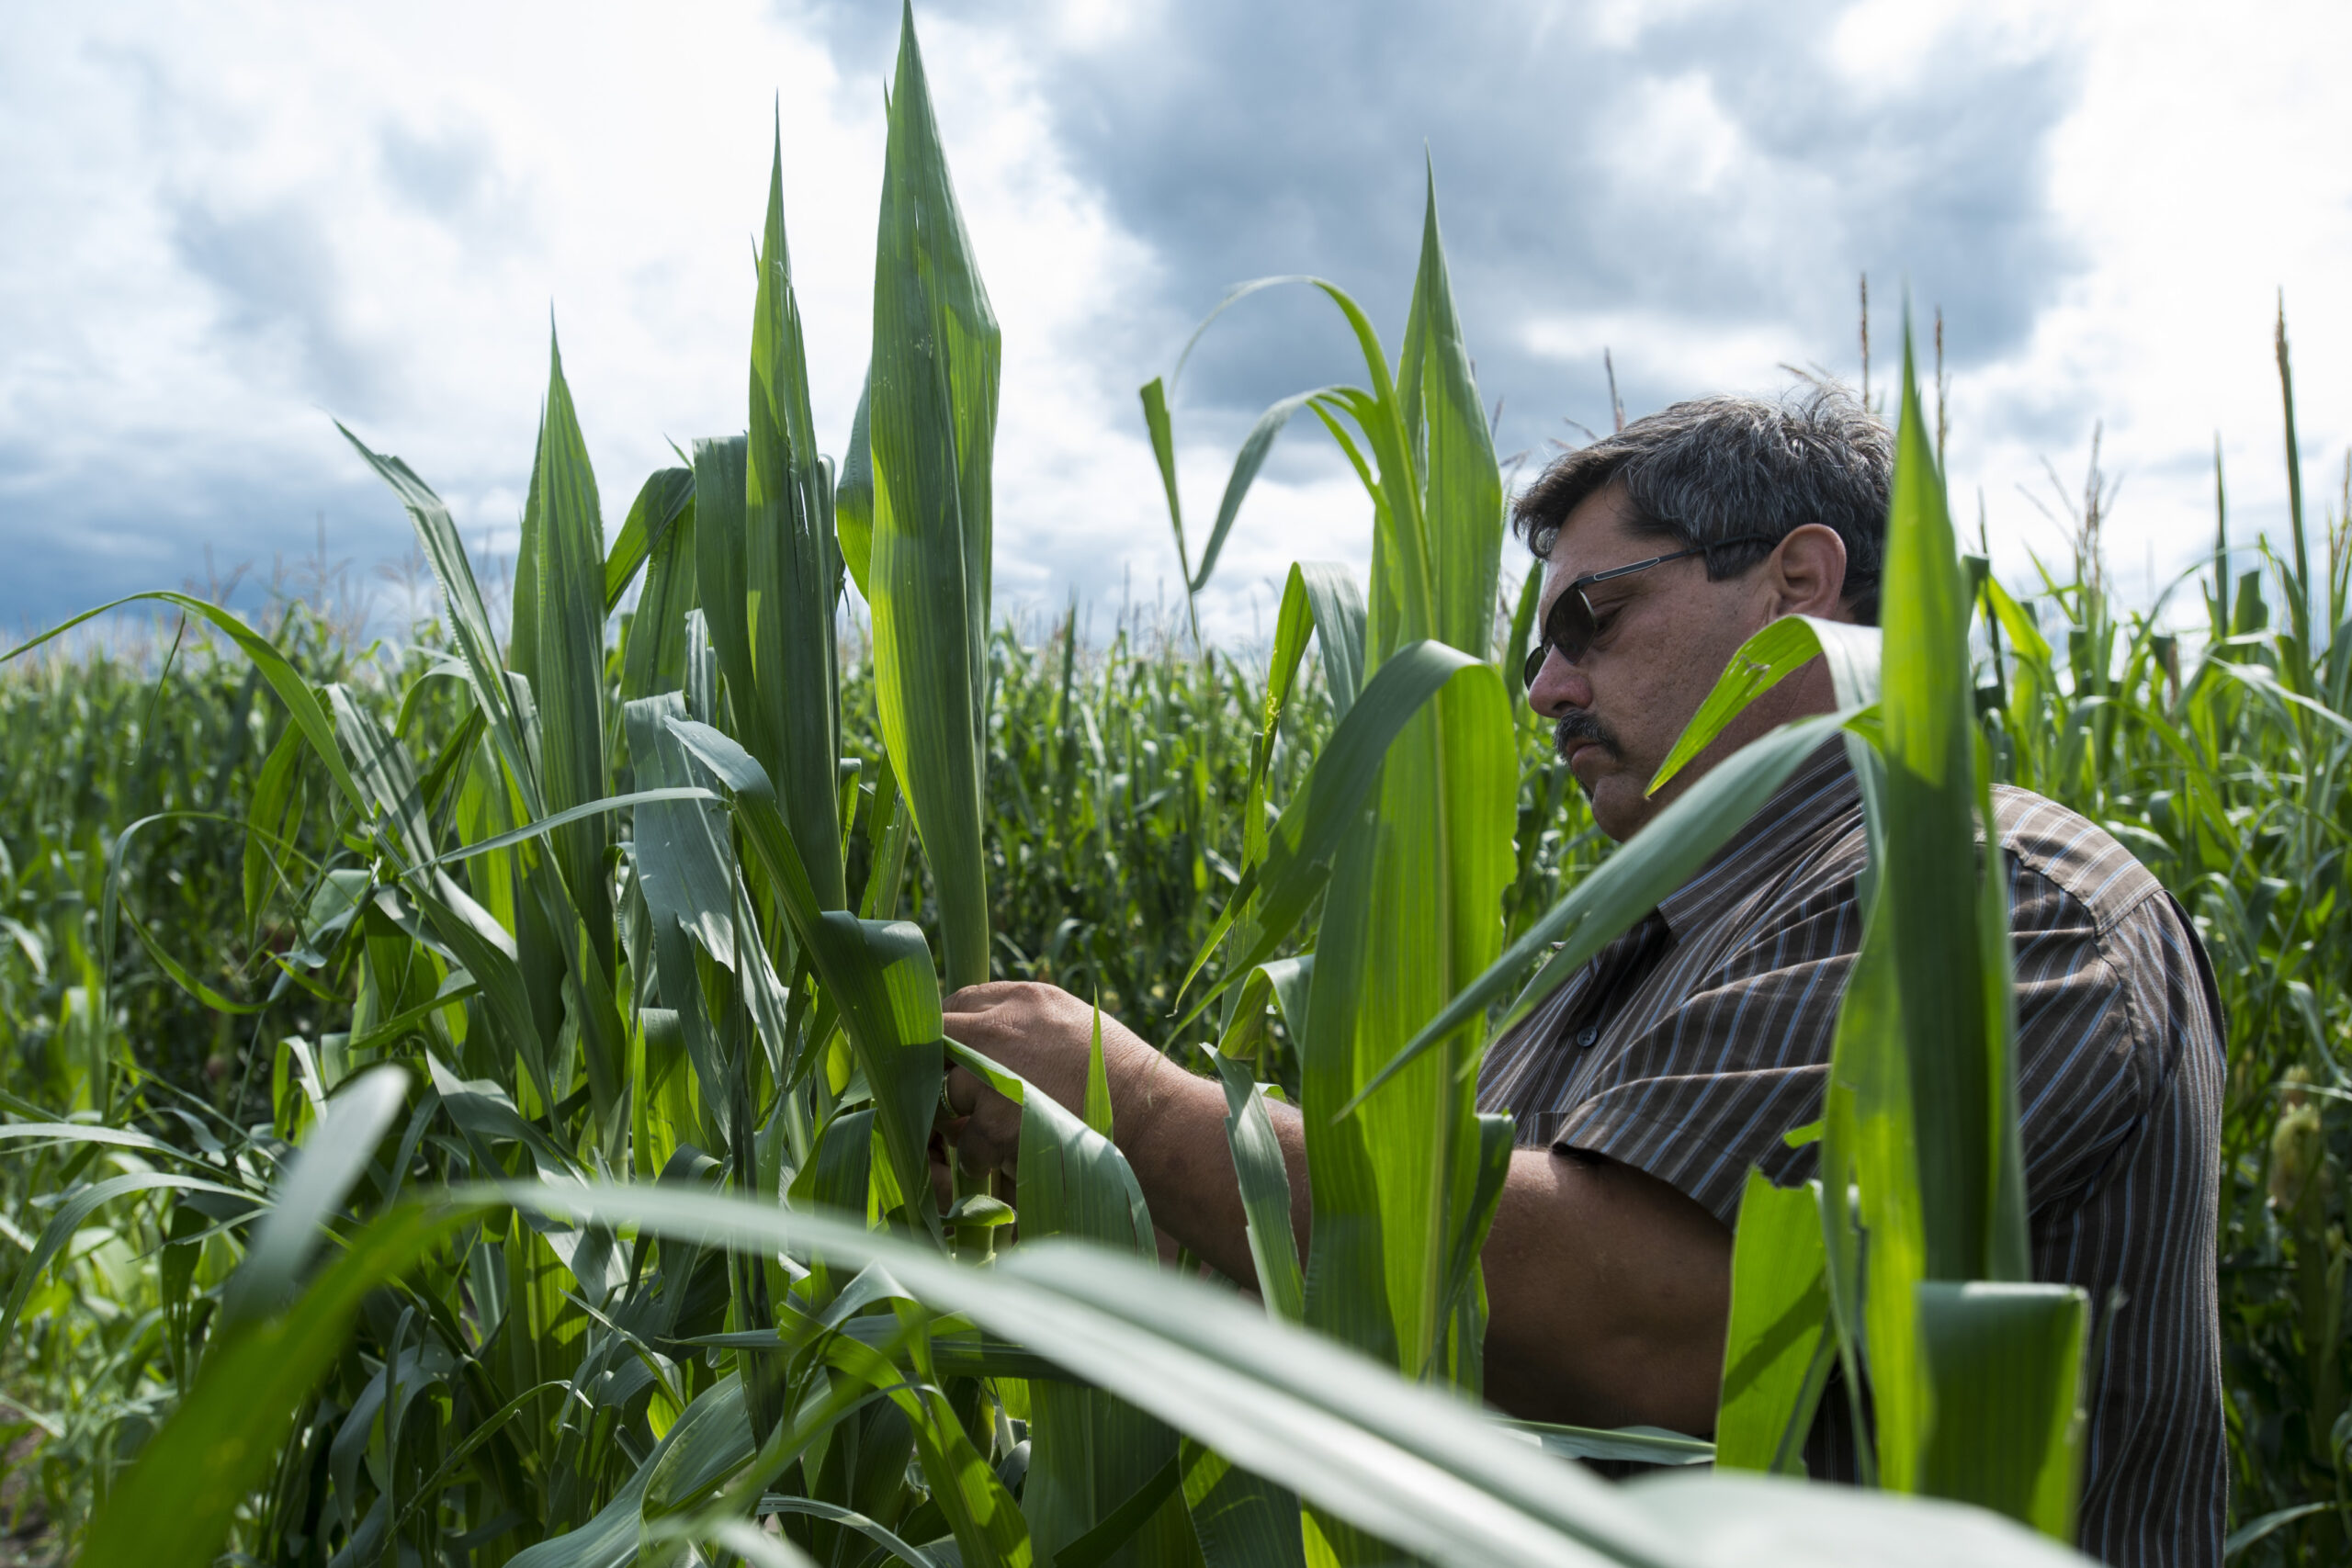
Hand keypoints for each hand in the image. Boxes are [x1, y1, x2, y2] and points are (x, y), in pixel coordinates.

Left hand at [939, 981, 1169, 1177]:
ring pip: (952, 1097)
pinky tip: (1017, 1158)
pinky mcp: (994, 1120)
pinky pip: (968, 1143)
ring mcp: (993, 1072)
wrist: (1155, 1121)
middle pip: (941, 1042)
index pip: (959, 1002)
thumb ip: (1030, 1026)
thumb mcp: (1078, 1027)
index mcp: (1027, 999)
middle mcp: (1002, 1026)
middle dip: (947, 1071)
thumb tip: (988, 1041)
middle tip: (966, 1098)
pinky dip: (986, 1158)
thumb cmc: (1126, 1080)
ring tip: (1010, 1134)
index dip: (954, 1034)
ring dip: (972, 1120)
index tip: (958, 1059)